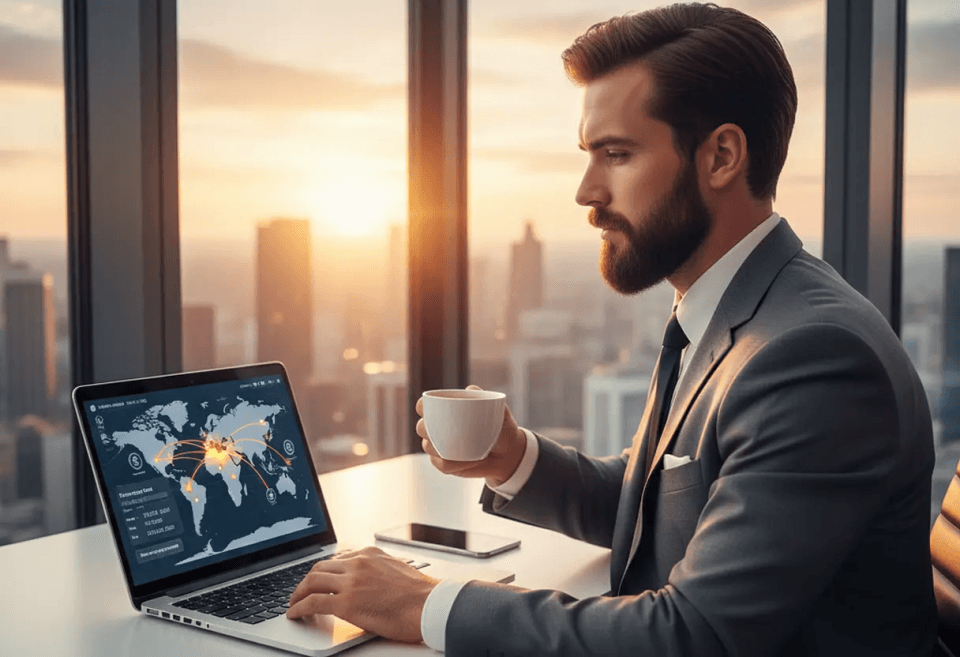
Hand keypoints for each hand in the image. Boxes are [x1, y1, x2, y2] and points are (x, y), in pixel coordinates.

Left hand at [286, 546, 438, 642]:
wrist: (430, 605)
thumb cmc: (420, 595)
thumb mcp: (398, 570)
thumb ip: (379, 570)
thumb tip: (370, 582)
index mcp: (370, 554)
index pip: (337, 558)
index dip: (324, 571)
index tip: (319, 579)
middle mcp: (358, 563)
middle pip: (320, 567)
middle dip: (307, 580)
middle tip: (301, 592)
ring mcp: (351, 582)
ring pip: (312, 581)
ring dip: (298, 593)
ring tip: (294, 603)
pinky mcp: (346, 603)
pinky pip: (313, 602)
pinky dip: (299, 608)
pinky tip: (295, 614)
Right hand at [416, 385, 526, 487]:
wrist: (508, 454)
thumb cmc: (501, 427)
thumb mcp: (500, 412)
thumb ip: (488, 399)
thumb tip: (471, 389)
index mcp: (446, 409)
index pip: (424, 405)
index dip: (422, 407)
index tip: (427, 410)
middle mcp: (438, 426)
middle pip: (421, 427)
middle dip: (427, 431)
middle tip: (445, 434)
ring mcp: (439, 446)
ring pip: (428, 448)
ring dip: (443, 451)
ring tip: (469, 451)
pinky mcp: (444, 463)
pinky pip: (440, 465)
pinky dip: (453, 465)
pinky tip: (469, 462)